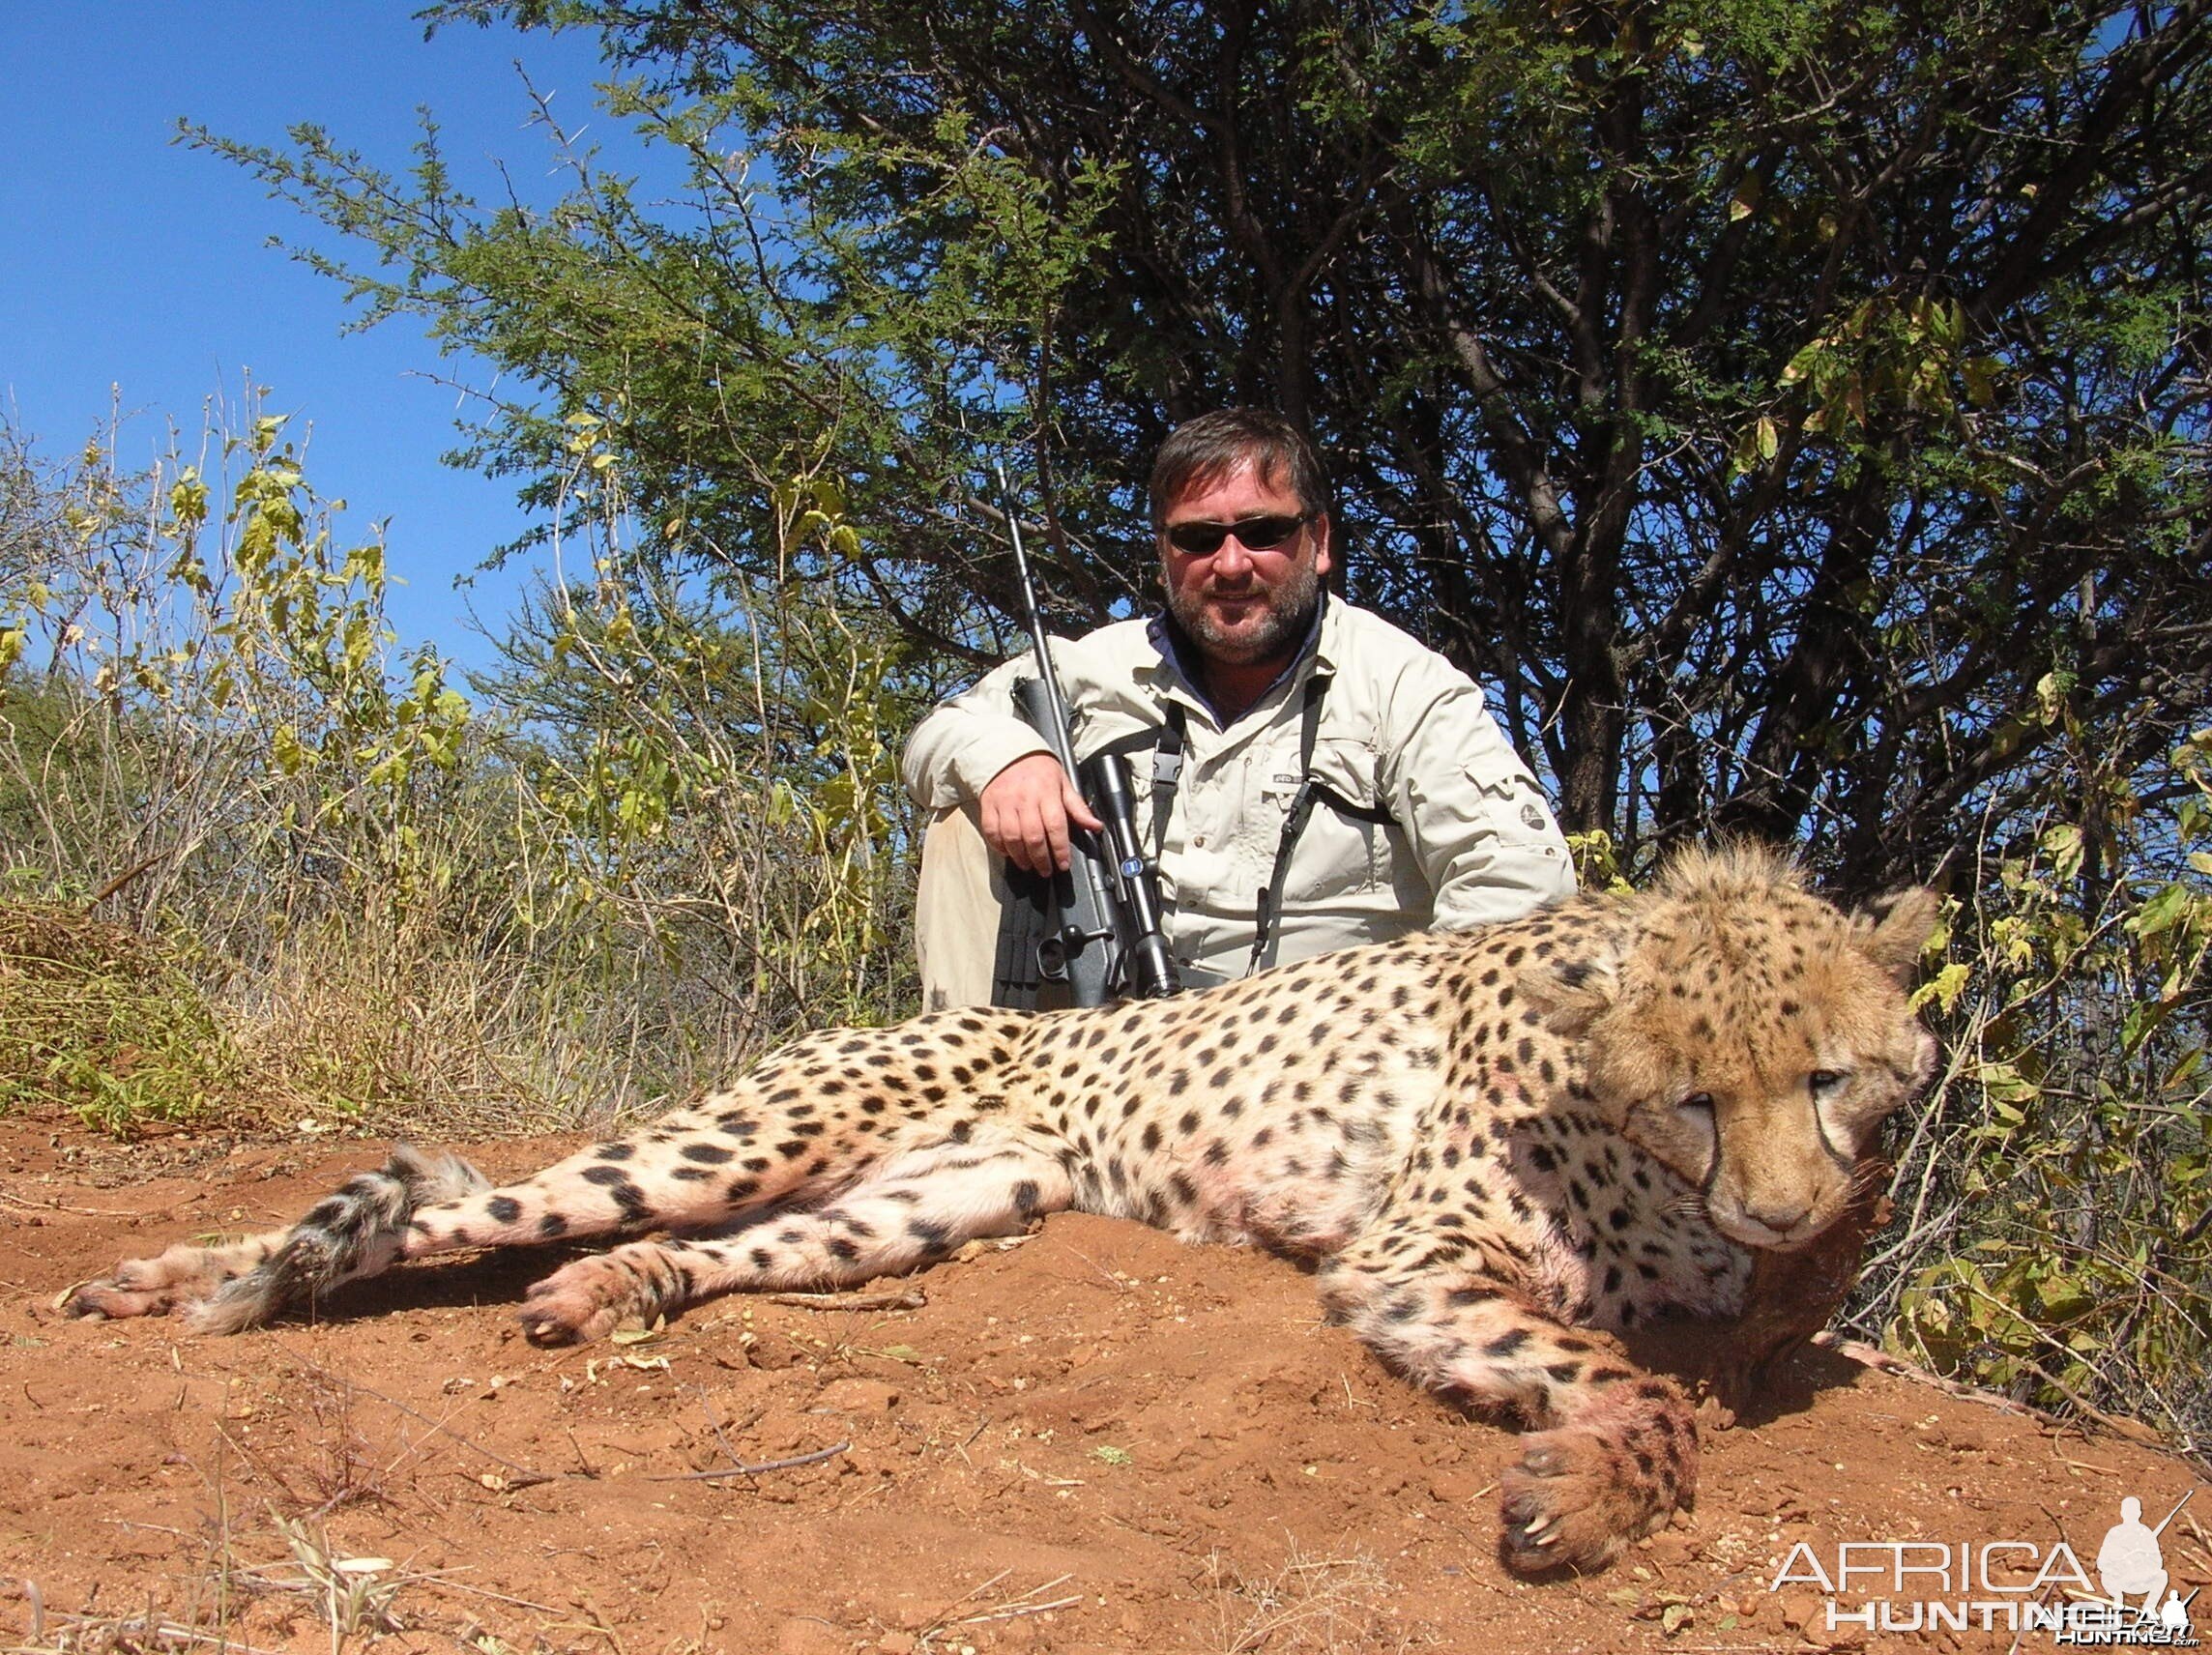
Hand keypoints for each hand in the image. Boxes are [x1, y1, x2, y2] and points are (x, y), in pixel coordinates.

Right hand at [978, 752, 1103, 875]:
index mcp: (1047, 792)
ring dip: (1021, 857)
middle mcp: (1025, 798)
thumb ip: (1077, 807)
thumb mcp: (1063, 782)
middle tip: (1046, 870)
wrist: (1008, 752)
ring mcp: (1004, 802)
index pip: (1055, 825)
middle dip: (1041, 859)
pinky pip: (991, 831)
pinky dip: (999, 846)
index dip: (1060, 849)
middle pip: (1033, 836)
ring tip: (1028, 865)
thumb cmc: (1038, 768)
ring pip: (1012, 837)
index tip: (1063, 863)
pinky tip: (1009, 852)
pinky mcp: (988, 805)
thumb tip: (1096, 826)